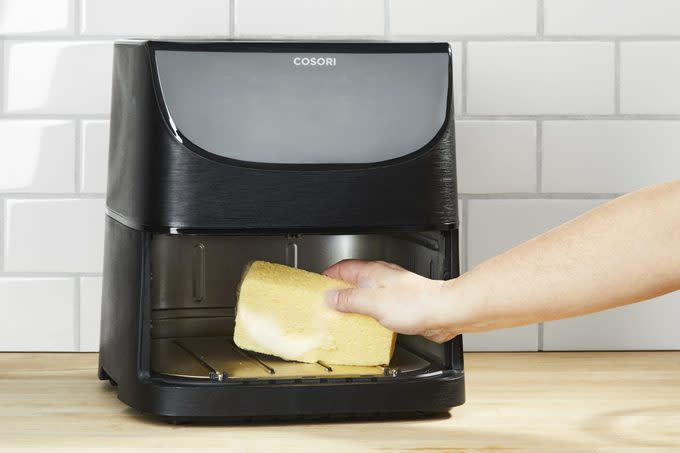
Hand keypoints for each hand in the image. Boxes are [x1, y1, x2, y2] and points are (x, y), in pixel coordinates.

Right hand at [323, 259, 458, 342]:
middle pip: (353, 280)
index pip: (342, 268)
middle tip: (328, 303)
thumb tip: (330, 298)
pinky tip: (367, 323)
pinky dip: (367, 312)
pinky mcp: (401, 303)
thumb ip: (349, 300)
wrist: (443, 312)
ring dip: (353, 302)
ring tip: (344, 315)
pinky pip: (377, 305)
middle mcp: (381, 277)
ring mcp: (392, 290)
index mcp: (372, 272)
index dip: (327, 276)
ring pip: (365, 292)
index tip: (318, 286)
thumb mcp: (372, 303)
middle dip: (339, 291)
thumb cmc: (416, 303)